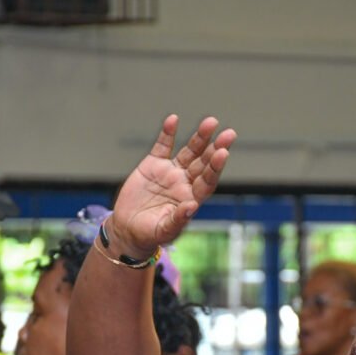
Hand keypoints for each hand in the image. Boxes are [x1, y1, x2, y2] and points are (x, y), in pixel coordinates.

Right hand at [110, 115, 235, 255]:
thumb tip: (192, 207)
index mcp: (192, 198)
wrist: (127, 228)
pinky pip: (163, 146)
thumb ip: (178, 220)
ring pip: (189, 151)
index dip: (216, 167)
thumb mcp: (164, 232)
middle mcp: (185, 183)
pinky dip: (168, 133)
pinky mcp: (154, 164)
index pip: (208, 180)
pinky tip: (173, 120)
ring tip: (211, 122)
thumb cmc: (150, 234)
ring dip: (200, 137)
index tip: (223, 153)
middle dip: (215, 147)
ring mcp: (171, 172)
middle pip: (204, 162)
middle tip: (228, 134)